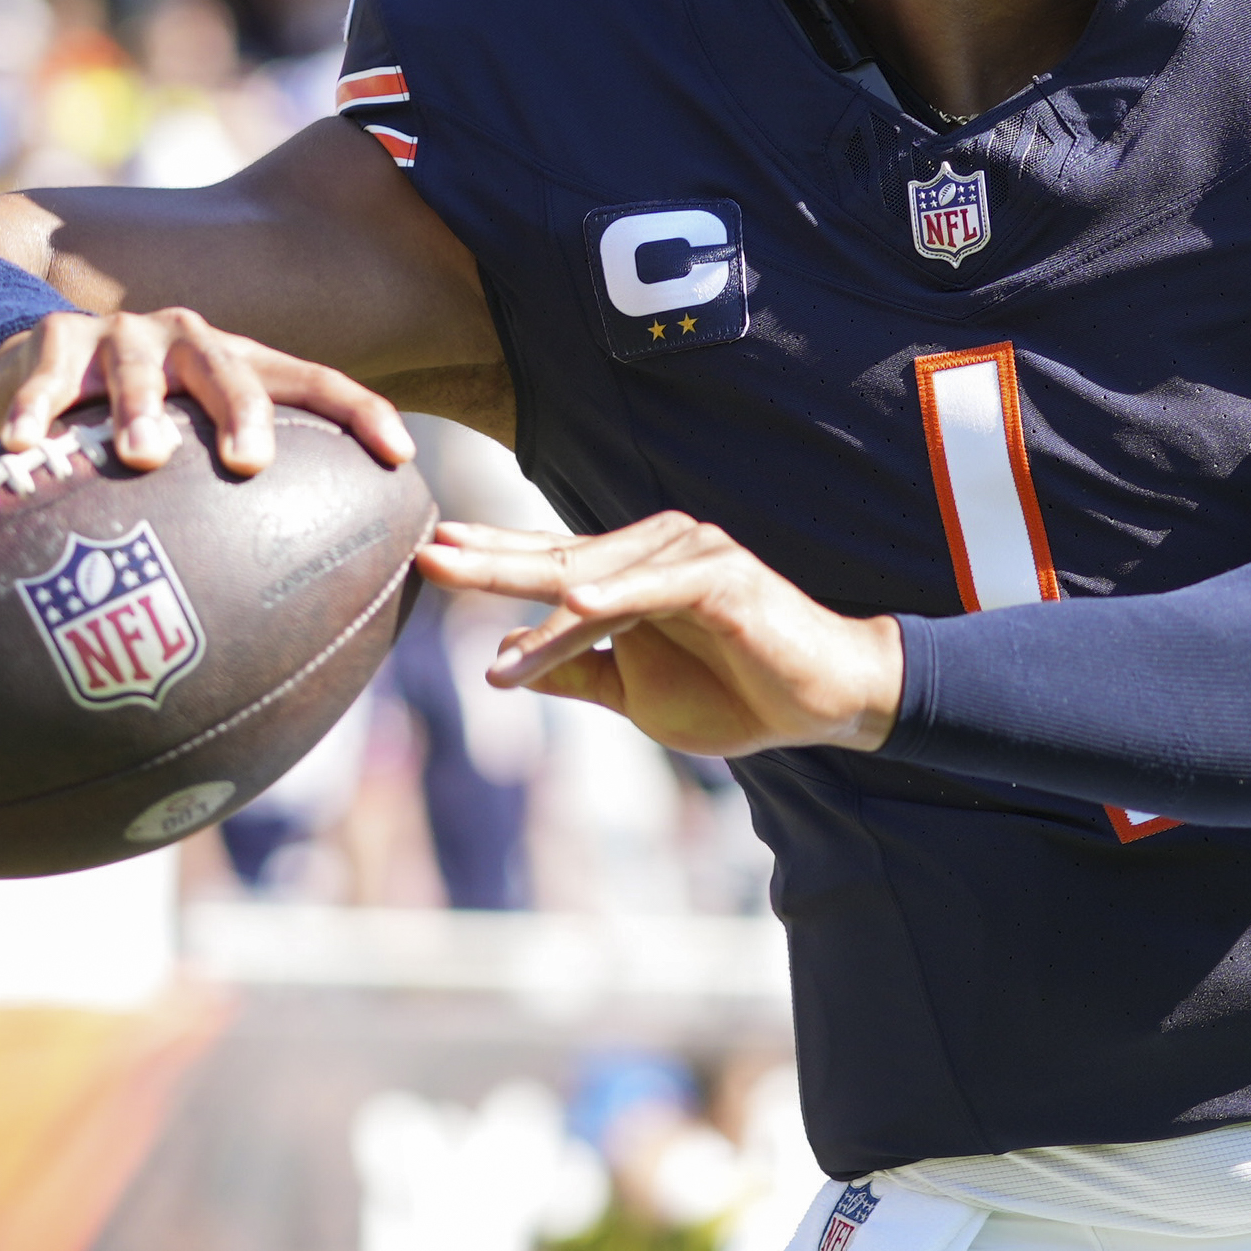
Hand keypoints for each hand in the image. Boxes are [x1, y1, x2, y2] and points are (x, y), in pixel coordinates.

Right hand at [0, 304, 411, 477]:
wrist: (43, 359)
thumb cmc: (138, 426)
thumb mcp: (193, 446)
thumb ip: (237, 506)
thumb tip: (301, 624)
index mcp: (241, 366)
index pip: (317, 382)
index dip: (363, 413)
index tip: (400, 457)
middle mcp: (190, 342)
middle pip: (230, 370)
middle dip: (243, 411)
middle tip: (250, 462)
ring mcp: (123, 336)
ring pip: (137, 370)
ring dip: (139, 410)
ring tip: (141, 454)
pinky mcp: (56, 339)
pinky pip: (47, 377)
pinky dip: (33, 411)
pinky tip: (23, 448)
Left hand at [413, 515, 903, 757]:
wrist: (823, 699)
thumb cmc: (735, 693)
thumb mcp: (635, 693)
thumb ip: (575, 672)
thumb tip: (501, 661)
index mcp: (630, 575)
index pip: (549, 563)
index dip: (490, 558)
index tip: (428, 551)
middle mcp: (654, 551)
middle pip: (559, 561)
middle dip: (490, 561)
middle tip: (427, 555)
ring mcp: (689, 557)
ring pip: (598, 585)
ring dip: (541, 613)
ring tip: (490, 630)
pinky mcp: (724, 578)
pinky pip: (658, 590)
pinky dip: (618, 598)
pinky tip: (576, 604)